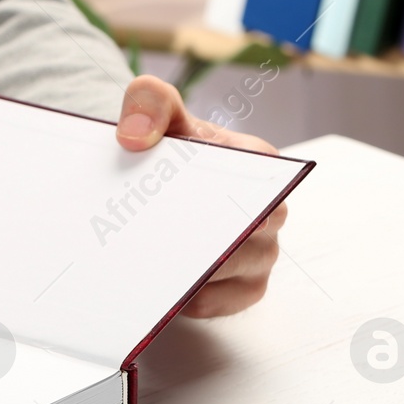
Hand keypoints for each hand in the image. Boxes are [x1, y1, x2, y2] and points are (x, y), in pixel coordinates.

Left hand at [115, 75, 287, 317]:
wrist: (155, 179)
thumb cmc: (168, 147)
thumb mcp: (155, 111)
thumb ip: (148, 102)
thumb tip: (134, 136)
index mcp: (258, 164)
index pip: (259, 184)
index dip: (227, 196)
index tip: (189, 200)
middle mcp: (269, 210)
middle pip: (249, 233)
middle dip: (206, 238)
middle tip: (160, 241)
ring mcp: (259, 251)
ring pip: (238, 270)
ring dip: (197, 272)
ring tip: (153, 268)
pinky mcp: (243, 285)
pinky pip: (227, 302)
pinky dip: (198, 300)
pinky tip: (166, 293)